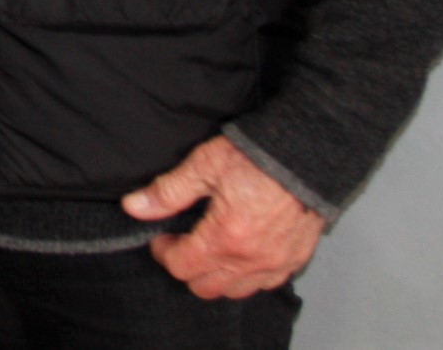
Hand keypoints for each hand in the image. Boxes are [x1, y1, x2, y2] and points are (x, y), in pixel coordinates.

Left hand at [124, 135, 325, 297]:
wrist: (307, 153)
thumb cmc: (258, 156)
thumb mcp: (203, 166)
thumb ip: (168, 192)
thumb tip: (135, 207)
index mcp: (226, 238)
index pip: (182, 267)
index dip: (163, 252)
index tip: (161, 237)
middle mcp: (253, 259)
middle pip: (206, 287)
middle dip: (186, 267)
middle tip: (181, 242)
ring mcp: (277, 262)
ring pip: (236, 290)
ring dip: (216, 276)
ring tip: (208, 248)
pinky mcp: (296, 258)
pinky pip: (266, 283)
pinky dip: (247, 276)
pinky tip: (239, 253)